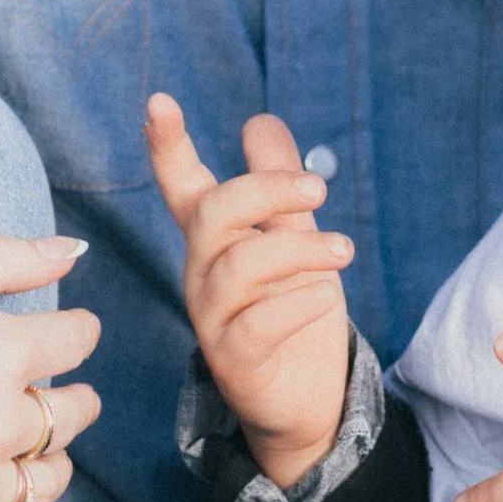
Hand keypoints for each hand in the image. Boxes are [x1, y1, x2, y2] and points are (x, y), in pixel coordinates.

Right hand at [0, 236, 102, 501]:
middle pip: (69, 413)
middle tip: (61, 394)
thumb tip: (74, 251)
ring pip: (47, 478)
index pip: (74, 341)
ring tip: (36, 451)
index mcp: (2, 351)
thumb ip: (4, 259)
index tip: (68, 334)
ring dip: (53, 460)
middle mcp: (1, 423)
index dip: (75, 332)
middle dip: (72, 398)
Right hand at [145, 94, 351, 480]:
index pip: (182, 186)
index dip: (168, 146)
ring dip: (299, 249)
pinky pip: (259, 324)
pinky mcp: (235, 360)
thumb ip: (278, 186)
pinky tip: (323, 297)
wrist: (308, 400)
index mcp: (213, 239)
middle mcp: (203, 273)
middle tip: (320, 188)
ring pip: (240, 265)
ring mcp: (213, 318)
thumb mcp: (294, 239)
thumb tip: (259, 121)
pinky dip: (296, 304)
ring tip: (343, 250)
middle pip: (214, 214)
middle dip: (267, 190)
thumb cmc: (295, 310)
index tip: (159, 102)